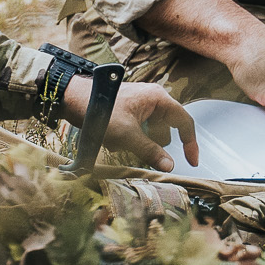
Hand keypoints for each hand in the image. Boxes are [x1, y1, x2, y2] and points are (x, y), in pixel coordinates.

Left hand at [62, 77, 197, 171]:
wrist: (73, 100)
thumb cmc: (101, 110)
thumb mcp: (128, 135)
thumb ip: (151, 151)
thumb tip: (170, 166)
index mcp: (158, 98)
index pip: (184, 121)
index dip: (190, 143)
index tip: (191, 162)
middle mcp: (152, 100)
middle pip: (165, 131)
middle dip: (150, 144)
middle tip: (132, 146)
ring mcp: (140, 106)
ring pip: (150, 134)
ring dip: (136, 143)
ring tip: (117, 141)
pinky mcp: (129, 113)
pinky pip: (137, 132)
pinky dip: (127, 140)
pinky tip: (111, 138)